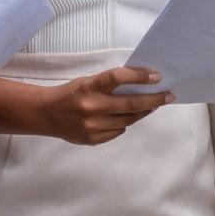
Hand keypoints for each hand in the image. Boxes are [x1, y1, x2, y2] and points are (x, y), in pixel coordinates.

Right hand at [40, 66, 172, 145]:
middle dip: (154, 99)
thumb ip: (110, 85)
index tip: (157, 77)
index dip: (139, 76)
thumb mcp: (88, 82)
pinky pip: (118, 131)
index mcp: (89, 86)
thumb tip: (141, 86)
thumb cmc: (71, 93)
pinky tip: (124, 117)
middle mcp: (91, 106)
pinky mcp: (92, 139)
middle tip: (168, 95)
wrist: (46, 114)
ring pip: (128, 120)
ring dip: (142, 112)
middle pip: (131, 103)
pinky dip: (124, 123)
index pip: (118, 77)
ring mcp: (92, 125)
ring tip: (151, 106)